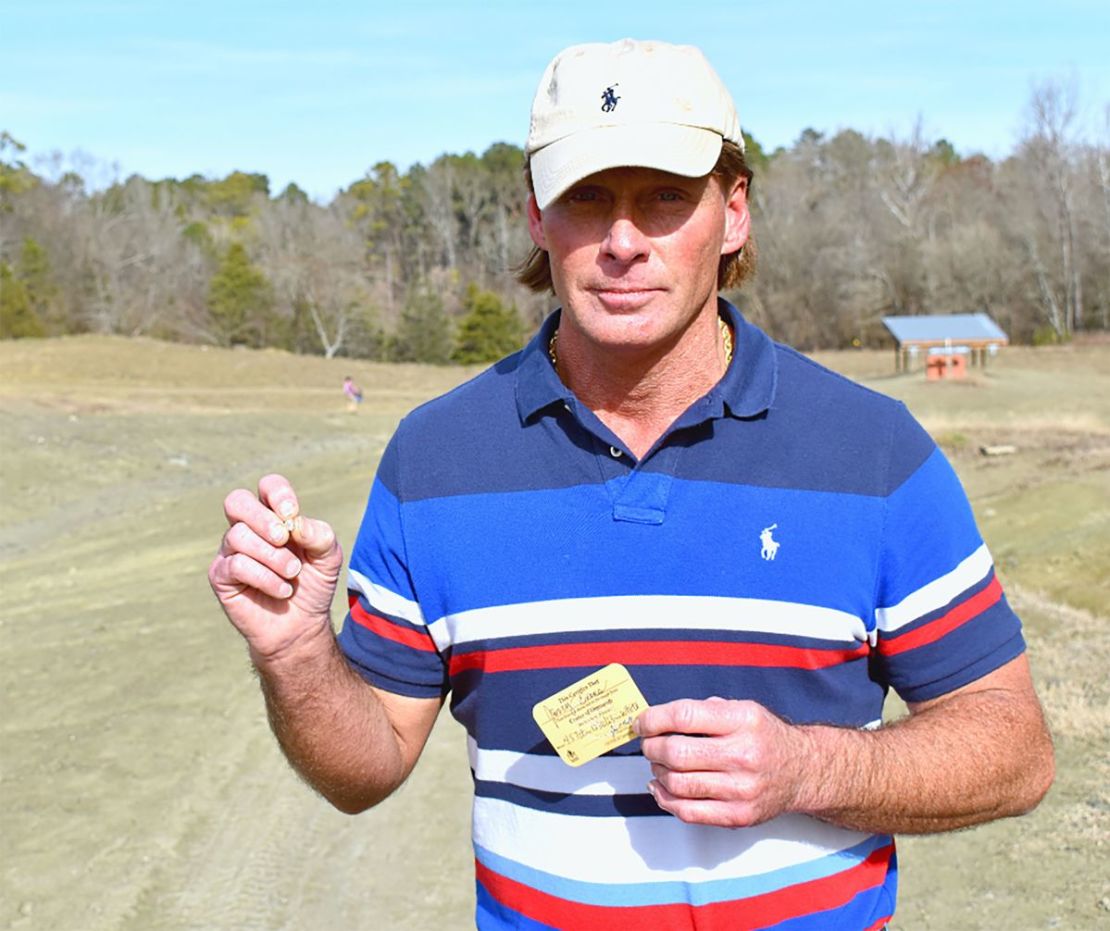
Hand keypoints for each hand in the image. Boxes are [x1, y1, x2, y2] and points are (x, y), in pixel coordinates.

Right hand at [208, 473, 343, 661]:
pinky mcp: (222, 576)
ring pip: (238, 536)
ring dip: (272, 556)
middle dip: (262, 518)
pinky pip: (237, 564)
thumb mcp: (328, 557)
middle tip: (284, 538)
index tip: (292, 514)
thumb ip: (318, 534)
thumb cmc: (313, 584)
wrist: (302, 625)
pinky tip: (282, 590)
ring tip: (292, 574)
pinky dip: (265, 577)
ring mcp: (231, 551)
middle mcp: (248, 529)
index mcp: (275, 516)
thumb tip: (293, 523)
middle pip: (236, 501)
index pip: (268, 486)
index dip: (278, 494)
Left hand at [633, 697, 810, 827]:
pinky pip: (688, 812)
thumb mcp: (742, 708)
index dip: (653, 719)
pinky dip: (665, 799)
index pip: (684, 717)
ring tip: (659, 764)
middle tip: (648, 744)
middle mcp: (743, 755)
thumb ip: (703, 710)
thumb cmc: (765, 737)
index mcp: (742, 721)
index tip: (641, 722)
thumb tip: (657, 720)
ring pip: (677, 784)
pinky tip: (661, 786)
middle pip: (676, 753)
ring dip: (657, 772)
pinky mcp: (738, 816)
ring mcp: (741, 789)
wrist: (802, 770)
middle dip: (651, 747)